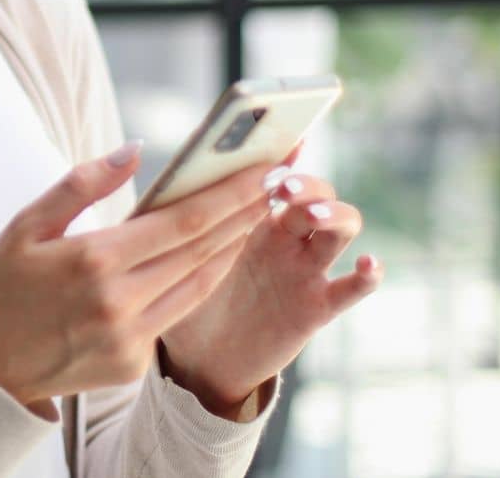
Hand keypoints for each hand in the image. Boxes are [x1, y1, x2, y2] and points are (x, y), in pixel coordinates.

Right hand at [0, 142, 280, 419]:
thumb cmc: (0, 285)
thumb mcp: (26, 224)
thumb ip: (82, 184)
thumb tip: (134, 150)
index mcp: (93, 260)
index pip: (183, 221)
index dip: (230, 194)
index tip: (261, 169)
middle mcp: (120, 302)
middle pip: (203, 250)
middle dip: (244, 213)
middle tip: (276, 183)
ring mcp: (130, 339)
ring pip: (200, 285)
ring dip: (233, 248)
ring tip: (257, 214)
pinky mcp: (133, 364)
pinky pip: (177, 314)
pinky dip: (200, 282)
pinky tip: (214, 257)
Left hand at [158, 144, 383, 416]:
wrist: (195, 357)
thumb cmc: (178, 293)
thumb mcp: (169, 248)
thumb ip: (165, 207)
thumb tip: (130, 152)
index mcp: (248, 212)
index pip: (276, 170)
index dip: (280, 153)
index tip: (275, 142)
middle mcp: (283, 233)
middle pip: (314, 191)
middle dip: (304, 183)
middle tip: (281, 187)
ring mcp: (305, 266)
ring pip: (340, 226)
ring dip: (334, 215)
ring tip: (312, 217)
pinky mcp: (316, 305)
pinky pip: (352, 288)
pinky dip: (368, 275)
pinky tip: (367, 264)